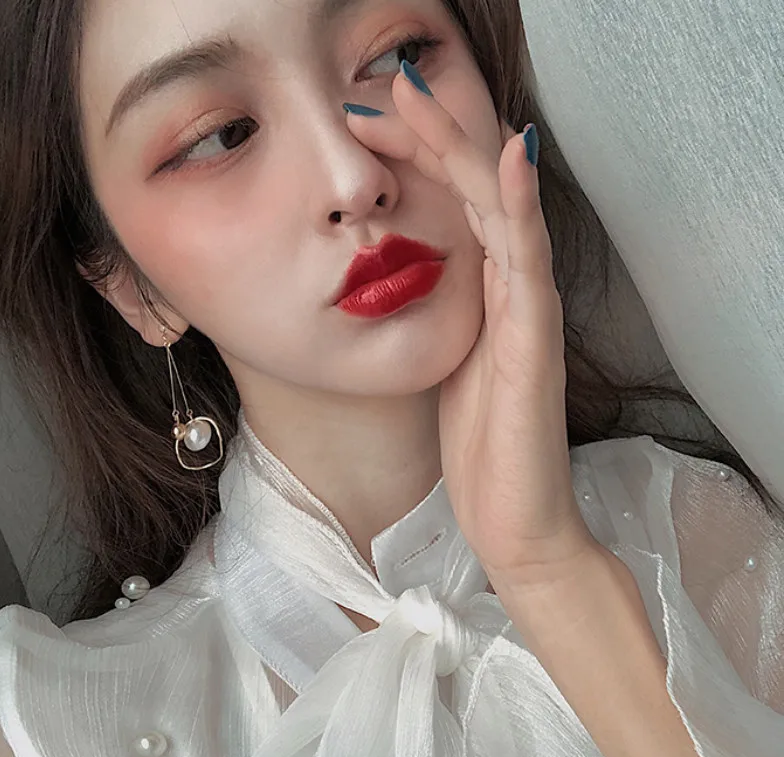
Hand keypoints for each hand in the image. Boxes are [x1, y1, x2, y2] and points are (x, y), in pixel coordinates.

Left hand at [343, 61, 594, 582]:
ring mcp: (528, 313)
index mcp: (485, 298)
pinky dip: (520, 207)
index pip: (455, 208)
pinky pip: (529, 262)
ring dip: (467, 149)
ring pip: (502, 210)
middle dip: (433, 136)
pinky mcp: (536, 340)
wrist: (515, 519)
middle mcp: (511, 293)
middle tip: (390, 87)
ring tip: (429, 95)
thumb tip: (402, 282)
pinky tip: (510, 159)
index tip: (370, 125)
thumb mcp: (443, 367)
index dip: (419, 160)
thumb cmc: (481, 449)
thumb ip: (437, 318)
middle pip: (476, 194)